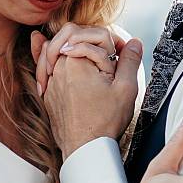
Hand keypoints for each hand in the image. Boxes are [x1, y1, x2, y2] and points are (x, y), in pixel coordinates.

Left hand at [31, 27, 142, 158]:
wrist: (84, 148)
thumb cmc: (104, 121)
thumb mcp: (126, 88)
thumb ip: (131, 61)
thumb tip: (134, 42)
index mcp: (77, 60)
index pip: (97, 34)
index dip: (114, 40)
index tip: (122, 53)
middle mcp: (60, 66)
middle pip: (72, 35)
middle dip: (92, 39)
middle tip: (107, 53)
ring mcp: (52, 79)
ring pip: (57, 48)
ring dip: (73, 46)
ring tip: (86, 52)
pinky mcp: (49, 91)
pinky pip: (47, 66)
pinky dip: (54, 58)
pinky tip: (52, 51)